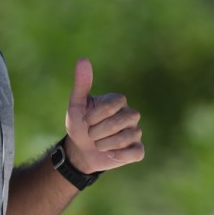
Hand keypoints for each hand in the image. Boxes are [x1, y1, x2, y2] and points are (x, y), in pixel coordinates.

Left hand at [64, 58, 143, 173]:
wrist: (80, 151)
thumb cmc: (80, 124)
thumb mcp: (76, 105)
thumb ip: (81, 84)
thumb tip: (83, 59)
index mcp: (117, 101)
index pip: (113, 104)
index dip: (95, 115)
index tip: (85, 121)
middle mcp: (130, 115)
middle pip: (122, 120)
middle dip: (99, 131)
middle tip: (90, 134)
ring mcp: (135, 132)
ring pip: (127, 137)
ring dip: (105, 144)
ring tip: (98, 144)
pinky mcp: (136, 150)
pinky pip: (136, 152)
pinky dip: (120, 155)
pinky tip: (109, 154)